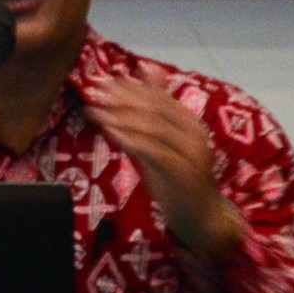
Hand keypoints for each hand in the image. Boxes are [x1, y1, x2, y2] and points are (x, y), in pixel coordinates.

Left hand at [81, 71, 240, 258]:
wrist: (199, 215)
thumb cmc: (175, 177)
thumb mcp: (159, 143)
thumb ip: (148, 114)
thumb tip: (139, 77)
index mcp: (189, 123)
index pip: (158, 97)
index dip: (129, 87)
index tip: (101, 80)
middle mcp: (195, 134)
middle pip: (155, 108)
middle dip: (121, 98)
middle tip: (93, 91)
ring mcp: (192, 153)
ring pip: (154, 127)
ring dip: (120, 117)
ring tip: (94, 111)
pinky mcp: (184, 172)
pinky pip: (155, 152)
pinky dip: (131, 140)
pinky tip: (110, 133)